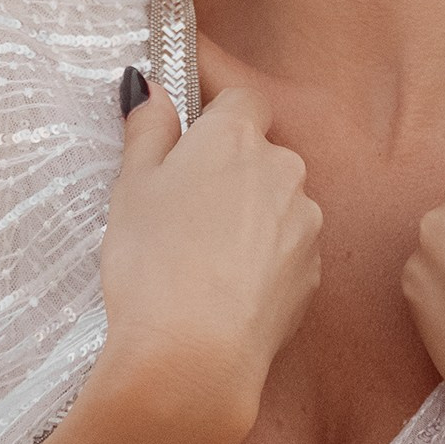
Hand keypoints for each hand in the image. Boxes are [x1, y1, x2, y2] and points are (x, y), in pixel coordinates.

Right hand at [97, 76, 321, 443]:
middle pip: (260, 155)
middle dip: (229, 173)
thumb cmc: (153, 264)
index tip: (188, 143)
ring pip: (276, 205)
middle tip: (181, 211)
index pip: (241, 100)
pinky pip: (286, 251)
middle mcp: (283, 170)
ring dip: (249, 218)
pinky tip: (224, 289)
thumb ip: (148, 129)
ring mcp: (305, 224)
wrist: (194, 355)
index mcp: (236, 138)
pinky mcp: (314, 274)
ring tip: (202, 259)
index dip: (215, 118)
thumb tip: (152, 89)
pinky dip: (261, 261)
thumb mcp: (131, 186)